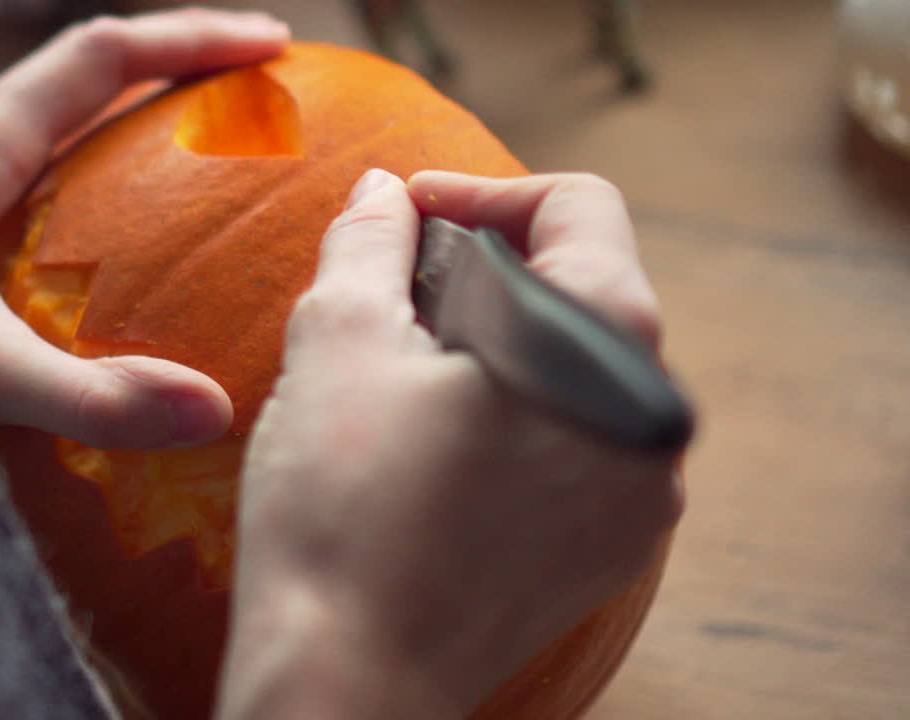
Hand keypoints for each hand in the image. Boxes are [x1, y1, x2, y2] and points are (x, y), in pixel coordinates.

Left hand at [0, 9, 290, 447]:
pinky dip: (118, 184)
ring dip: (148, 119)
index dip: (188, 40)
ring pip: (70, 125)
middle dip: (179, 65)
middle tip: (264, 88)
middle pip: (88, 76)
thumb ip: (92, 396)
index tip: (269, 47)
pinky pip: (56, 182)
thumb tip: (215, 409)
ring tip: (225, 145)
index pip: (95, 58)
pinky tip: (153, 240)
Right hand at [218, 170, 685, 717]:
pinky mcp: (607, 548)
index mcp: (607, 349)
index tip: (407, 215)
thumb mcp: (339, 340)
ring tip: (407, 369)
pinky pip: (576, 441)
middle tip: (394, 290)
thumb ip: (369, 240)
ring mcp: (639, 495)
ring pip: (577, 368)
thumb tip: (385, 192)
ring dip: (499, 344)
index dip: (483, 191)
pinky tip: (435, 442)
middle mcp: (652, 421)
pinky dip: (516, 414)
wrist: (346, 678)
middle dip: (485, 269)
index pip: (578, 208)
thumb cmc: (339, 510)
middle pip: (583, 288)